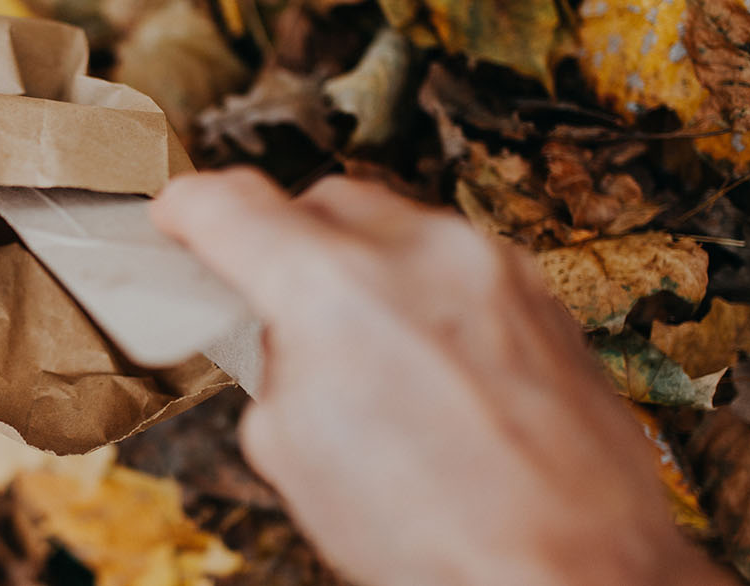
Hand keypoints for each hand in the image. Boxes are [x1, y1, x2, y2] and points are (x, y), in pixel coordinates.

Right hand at [152, 170, 734, 585]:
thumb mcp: (292, 452)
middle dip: (286, 242)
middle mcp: (419, 254)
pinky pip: (459, 265)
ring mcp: (493, 267)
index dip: (188, 209)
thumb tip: (279, 332)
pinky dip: (424, 295)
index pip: (231, 204)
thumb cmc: (433, 537)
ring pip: (399, 228)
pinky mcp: (544, 297)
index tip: (179, 217)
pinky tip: (425, 368)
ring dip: (363, 268)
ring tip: (362, 354)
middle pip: (322, 200)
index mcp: (332, 289)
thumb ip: (272, 361)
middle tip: (271, 304)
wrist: (571, 573)